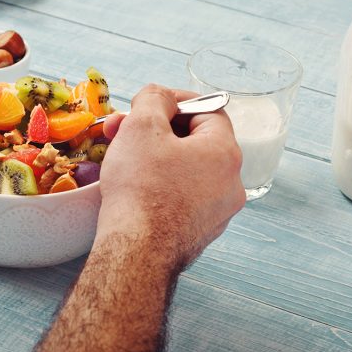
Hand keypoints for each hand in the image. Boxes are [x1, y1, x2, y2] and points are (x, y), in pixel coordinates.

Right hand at [100, 84, 245, 266]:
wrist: (135, 252)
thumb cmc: (141, 187)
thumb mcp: (142, 126)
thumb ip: (154, 98)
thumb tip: (160, 98)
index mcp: (225, 153)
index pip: (208, 110)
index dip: (175, 100)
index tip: (148, 103)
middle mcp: (230, 184)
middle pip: (194, 141)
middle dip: (155, 129)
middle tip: (123, 129)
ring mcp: (217, 212)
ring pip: (186, 169)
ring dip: (155, 155)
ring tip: (122, 156)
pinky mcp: (199, 232)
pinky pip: (182, 196)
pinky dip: (161, 184)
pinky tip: (134, 186)